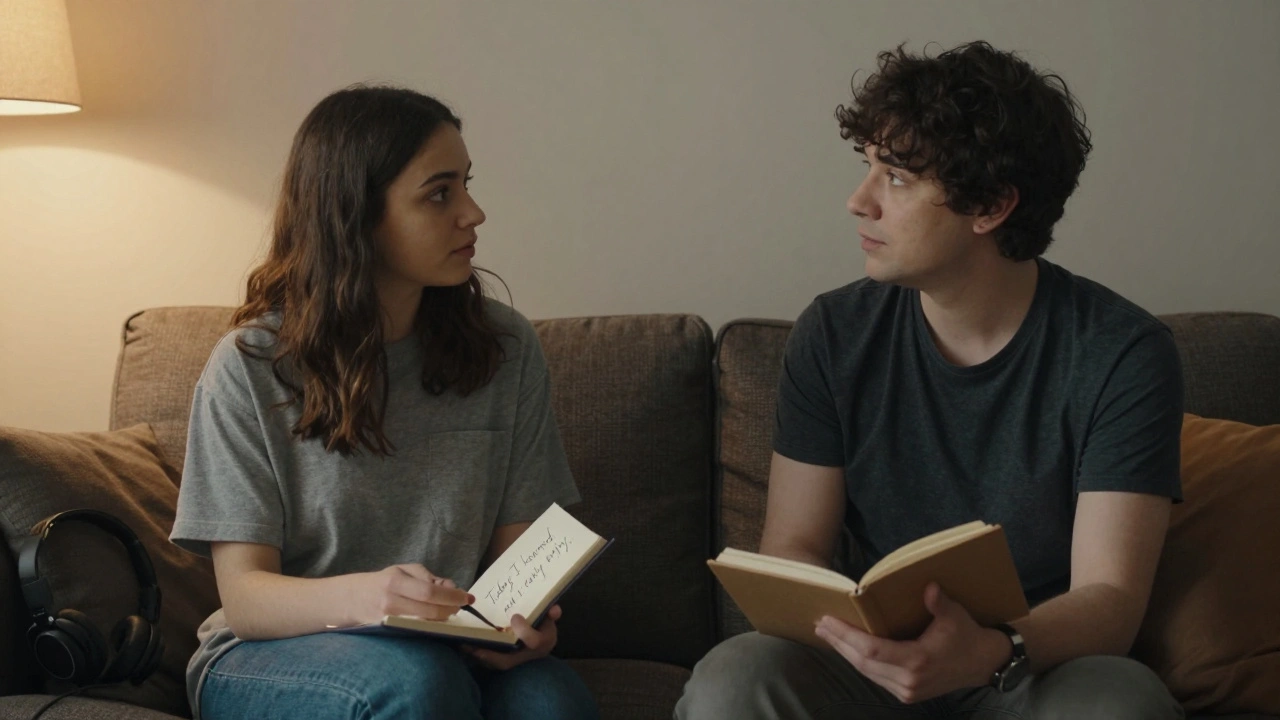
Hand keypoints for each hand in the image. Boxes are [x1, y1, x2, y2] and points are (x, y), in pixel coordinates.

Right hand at [347, 563, 472, 624]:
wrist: (352, 599)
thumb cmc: (383, 582)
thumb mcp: (403, 570)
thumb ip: (428, 576)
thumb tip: (450, 587)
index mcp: (395, 582)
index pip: (430, 592)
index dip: (452, 596)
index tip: (467, 597)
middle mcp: (391, 603)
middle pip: (430, 611)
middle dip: (450, 609)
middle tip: (460, 606)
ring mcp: (388, 621)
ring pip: (425, 624)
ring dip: (442, 619)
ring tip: (448, 611)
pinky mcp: (388, 633)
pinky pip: (415, 631)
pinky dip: (430, 627)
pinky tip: (435, 621)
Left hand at [462, 604, 560, 669]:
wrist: (538, 646)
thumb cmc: (542, 628)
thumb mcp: (549, 620)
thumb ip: (550, 613)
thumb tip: (554, 609)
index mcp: (542, 643)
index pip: (534, 642)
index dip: (524, 631)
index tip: (515, 616)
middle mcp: (526, 656)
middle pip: (506, 661)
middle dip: (489, 654)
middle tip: (473, 643)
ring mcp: (514, 662)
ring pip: (493, 664)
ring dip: (477, 654)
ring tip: (463, 644)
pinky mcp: (503, 663)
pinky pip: (488, 662)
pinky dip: (476, 654)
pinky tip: (463, 644)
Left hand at [814, 583, 1009, 703]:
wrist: (984, 664)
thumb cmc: (967, 635)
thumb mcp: (955, 616)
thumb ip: (939, 603)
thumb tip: (929, 587)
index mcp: (918, 662)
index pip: (872, 650)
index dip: (847, 636)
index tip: (828, 621)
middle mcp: (909, 681)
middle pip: (863, 662)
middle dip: (839, 643)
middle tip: (820, 625)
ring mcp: (907, 691)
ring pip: (866, 672)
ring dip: (845, 652)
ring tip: (828, 634)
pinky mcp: (907, 693)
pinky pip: (875, 676)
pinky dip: (859, 661)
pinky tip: (848, 647)